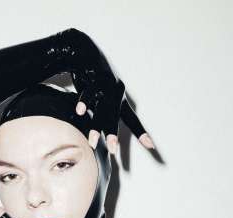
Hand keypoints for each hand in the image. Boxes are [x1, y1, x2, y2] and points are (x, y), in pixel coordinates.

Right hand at [65, 29, 154, 154]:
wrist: (85, 52)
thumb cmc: (93, 81)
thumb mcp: (101, 99)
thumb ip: (102, 116)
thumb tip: (101, 136)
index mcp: (121, 101)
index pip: (133, 121)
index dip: (141, 133)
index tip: (151, 146)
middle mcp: (116, 94)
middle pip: (115, 118)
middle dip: (112, 135)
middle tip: (113, 151)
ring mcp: (106, 85)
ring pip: (102, 109)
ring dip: (96, 126)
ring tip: (92, 142)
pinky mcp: (93, 77)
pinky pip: (89, 92)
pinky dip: (85, 102)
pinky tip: (80, 111)